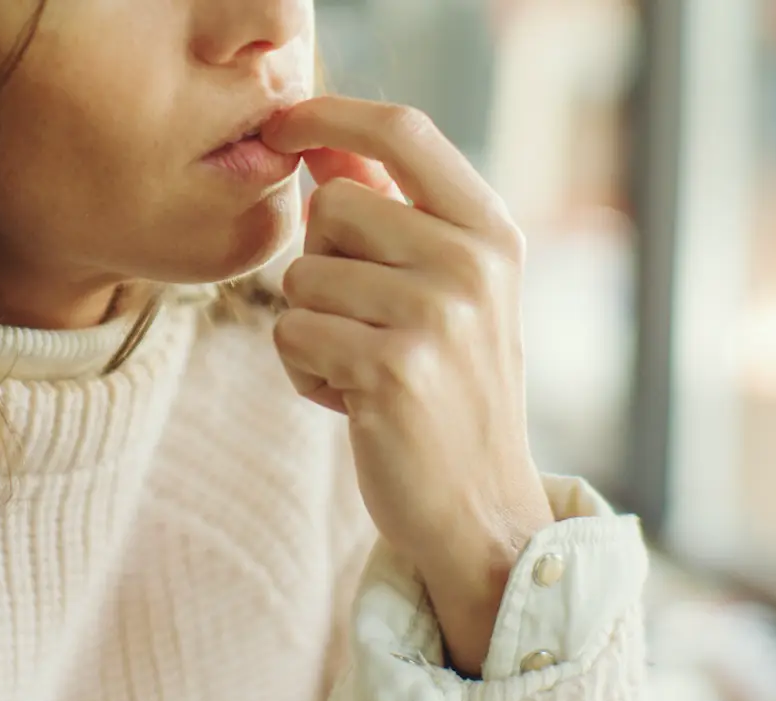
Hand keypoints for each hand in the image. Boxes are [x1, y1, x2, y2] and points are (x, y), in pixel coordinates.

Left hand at [262, 96, 554, 676]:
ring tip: (367, 369)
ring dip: (313, 329)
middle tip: (366, 325)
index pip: (403, 130)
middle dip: (321, 266)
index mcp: (491, 230)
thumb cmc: (450, 390)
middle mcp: (473, 262)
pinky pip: (291, 336)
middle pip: (330, 207)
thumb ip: (390, 214)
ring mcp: (436, 315)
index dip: (331, 114)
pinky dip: (306, 373)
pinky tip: (355, 403)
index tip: (284, 124)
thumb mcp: (443, 290)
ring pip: (301, 277)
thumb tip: (316, 145)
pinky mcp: (391, 369)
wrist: (482, 511)